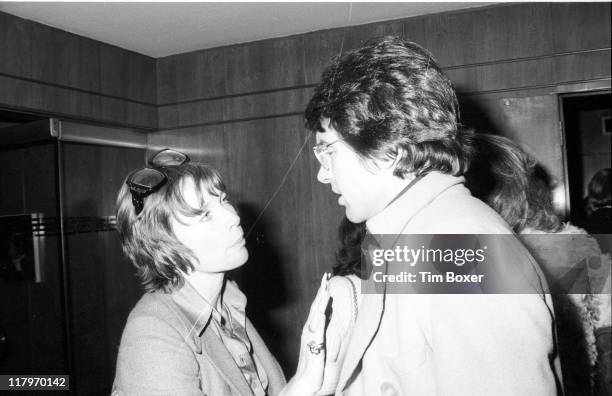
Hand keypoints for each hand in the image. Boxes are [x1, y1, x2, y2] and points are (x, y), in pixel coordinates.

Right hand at [281, 273, 330, 395]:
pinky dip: (319, 324)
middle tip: (326, 276)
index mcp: (314, 329)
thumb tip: (326, 313)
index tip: (327, 277)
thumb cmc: (315, 365)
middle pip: (316, 307)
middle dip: (321, 292)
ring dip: (320, 304)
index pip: (319, 306)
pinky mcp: (314, 350)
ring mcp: (311, 340)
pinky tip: (321, 314)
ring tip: (325, 290)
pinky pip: (317, 335)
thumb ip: (324, 329)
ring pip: (316, 317)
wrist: (306, 383)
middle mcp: (310, 331)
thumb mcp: (322, 344)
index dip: (323, 292)